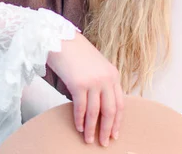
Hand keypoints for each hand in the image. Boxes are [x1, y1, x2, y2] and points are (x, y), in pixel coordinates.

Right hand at [47, 32, 123, 146]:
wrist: (60, 38)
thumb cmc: (76, 52)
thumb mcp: (96, 65)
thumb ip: (102, 81)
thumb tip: (101, 105)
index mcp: (113, 74)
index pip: (120, 103)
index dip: (118, 121)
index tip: (114, 134)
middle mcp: (106, 78)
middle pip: (111, 111)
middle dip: (107, 129)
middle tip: (104, 143)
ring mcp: (93, 81)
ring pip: (96, 112)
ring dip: (92, 129)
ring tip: (89, 139)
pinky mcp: (79, 84)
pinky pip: (81, 108)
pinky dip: (80, 120)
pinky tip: (79, 127)